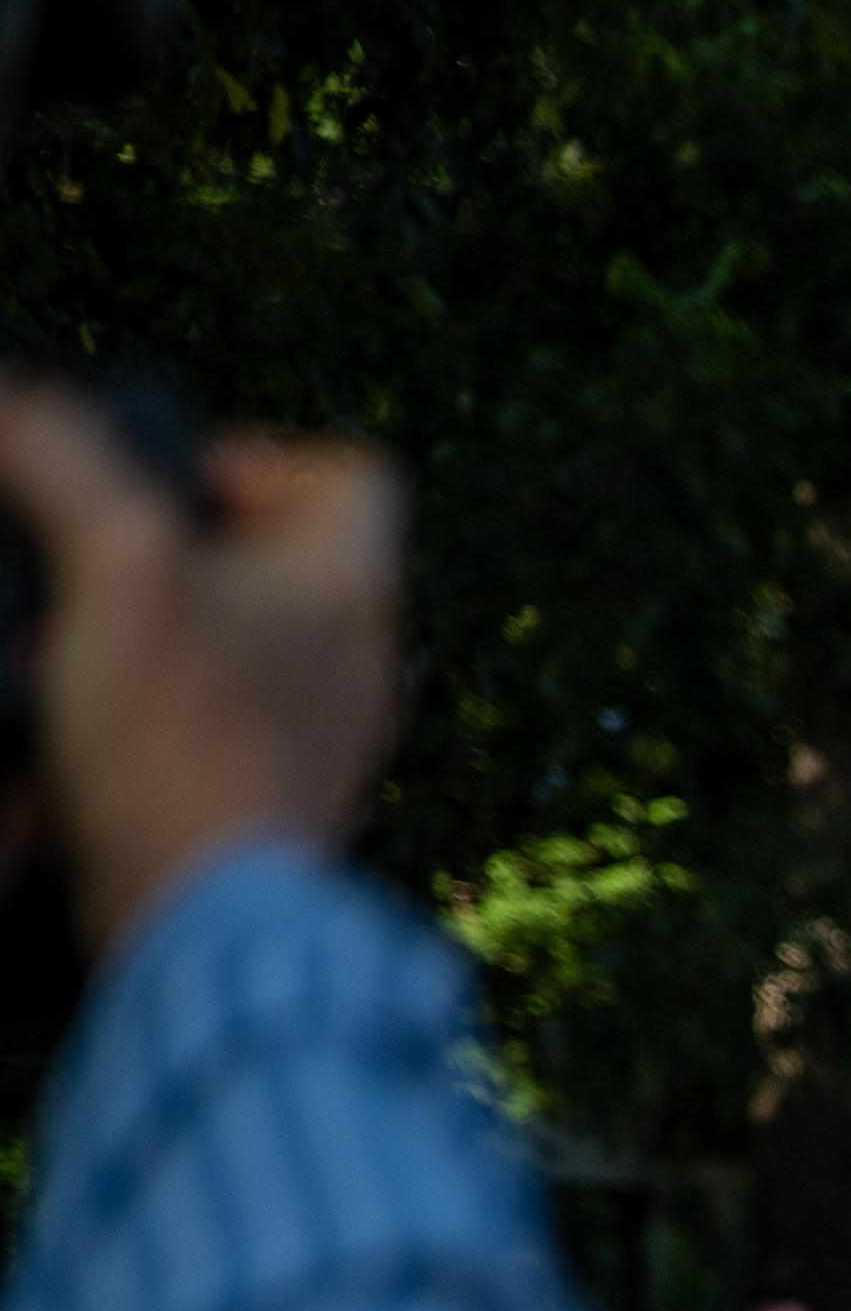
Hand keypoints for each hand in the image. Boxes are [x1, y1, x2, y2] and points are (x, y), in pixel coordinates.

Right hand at [0, 398, 403, 942]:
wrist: (201, 909)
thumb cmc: (184, 739)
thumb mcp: (116, 564)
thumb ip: (66, 463)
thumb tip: (20, 401)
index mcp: (354, 587)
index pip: (353, 474)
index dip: (258, 453)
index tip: (171, 481)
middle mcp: (356, 655)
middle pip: (277, 554)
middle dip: (170, 542)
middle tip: (96, 557)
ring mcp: (318, 728)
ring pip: (231, 635)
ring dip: (140, 620)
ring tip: (67, 632)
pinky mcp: (267, 789)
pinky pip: (204, 713)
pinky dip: (138, 696)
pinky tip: (69, 708)